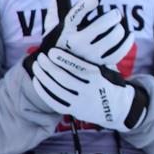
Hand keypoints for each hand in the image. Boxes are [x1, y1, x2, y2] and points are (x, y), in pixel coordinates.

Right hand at [23, 0, 132, 74]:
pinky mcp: (100, 64)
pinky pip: (119, 52)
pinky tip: (128, 35)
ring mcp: (89, 55)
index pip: (75, 15)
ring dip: (119, 28)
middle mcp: (77, 43)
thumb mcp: (53, 25)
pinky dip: (127, 42)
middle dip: (113, 15)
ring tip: (117, 26)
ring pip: (113, 37)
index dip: (87, 4)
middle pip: (102, 25)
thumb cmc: (59, 41)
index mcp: (66, 30)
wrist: (60, 70)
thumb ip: (57, 5)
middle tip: (115, 14)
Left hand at [31, 48, 148, 131]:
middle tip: (40, 57)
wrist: (117, 107)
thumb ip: (93, 60)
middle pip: (63, 78)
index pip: (77, 67)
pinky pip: (55, 101)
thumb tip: (76, 43)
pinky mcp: (74, 111)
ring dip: (43, 77)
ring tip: (36, 66)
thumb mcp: (106, 69)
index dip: (63, 59)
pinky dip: (44, 91)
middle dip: (49, 66)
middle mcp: (88, 90)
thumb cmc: (108, 82)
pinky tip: (37, 80)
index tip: (51, 51)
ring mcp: (80, 102)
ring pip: (57, 89)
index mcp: (97, 77)